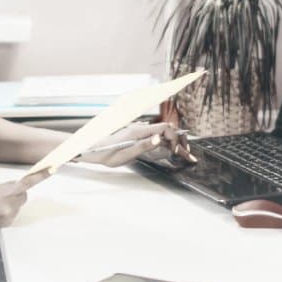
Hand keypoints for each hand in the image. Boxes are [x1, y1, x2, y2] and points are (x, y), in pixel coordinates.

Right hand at [0, 169, 50, 236]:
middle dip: (17, 192)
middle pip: (23, 195)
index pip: (27, 183)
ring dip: (11, 202)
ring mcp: (8, 218)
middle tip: (2, 193)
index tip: (51, 169)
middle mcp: (9, 207)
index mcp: (4, 195)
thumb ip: (4, 186)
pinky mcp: (6, 225)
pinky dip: (7, 210)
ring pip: (18, 204)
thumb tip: (16, 184)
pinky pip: (13, 213)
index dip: (40, 176)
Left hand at [75, 122, 195, 167]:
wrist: (93, 150)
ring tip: (184, 153)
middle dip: (179, 140)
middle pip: (167, 129)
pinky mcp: (138, 135)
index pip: (165, 128)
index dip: (175, 138)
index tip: (177, 151)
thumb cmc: (108, 153)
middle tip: (188, 153)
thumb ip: (143, 145)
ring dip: (175, 142)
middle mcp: (141, 128)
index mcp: (139, 131)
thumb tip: (158, 139)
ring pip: (163, 134)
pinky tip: (171, 151)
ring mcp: (140, 131)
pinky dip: (166, 143)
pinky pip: (156, 137)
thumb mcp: (126, 153)